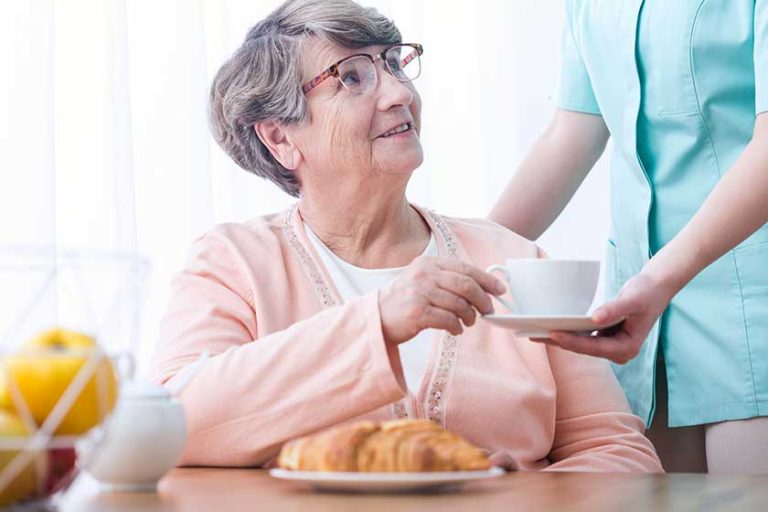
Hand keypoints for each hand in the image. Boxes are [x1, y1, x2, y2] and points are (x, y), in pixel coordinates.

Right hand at [379, 256, 505, 343]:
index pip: (465, 268)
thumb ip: (447, 279)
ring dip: (469, 317)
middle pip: (466, 285)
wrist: (376, 318)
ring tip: (467, 322)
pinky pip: (448, 320)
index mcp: (428, 263)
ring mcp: (420, 293)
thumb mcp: (422, 280)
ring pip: (459, 304)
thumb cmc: (404, 301)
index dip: (486, 279)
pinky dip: (457, 327)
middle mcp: (424, 274)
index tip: (500, 289)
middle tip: (487, 310)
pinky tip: (455, 330)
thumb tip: (482, 288)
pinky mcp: (417, 312)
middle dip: (483, 300)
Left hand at [533, 272, 676, 363]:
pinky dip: (569, 332)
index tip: (552, 334)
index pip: (593, 348)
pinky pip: (583, 337)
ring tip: (536, 333)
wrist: (655, 287)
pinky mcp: (606, 337)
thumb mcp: (632, 300)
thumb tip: (595, 319)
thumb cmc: (646, 293)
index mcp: (627, 348)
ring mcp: (612, 345)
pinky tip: (552, 327)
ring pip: (581, 344)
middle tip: (535, 335)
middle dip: (560, 342)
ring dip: (561, 339)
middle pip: (583, 349)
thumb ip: (614, 310)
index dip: (571, 342)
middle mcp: (618, 351)